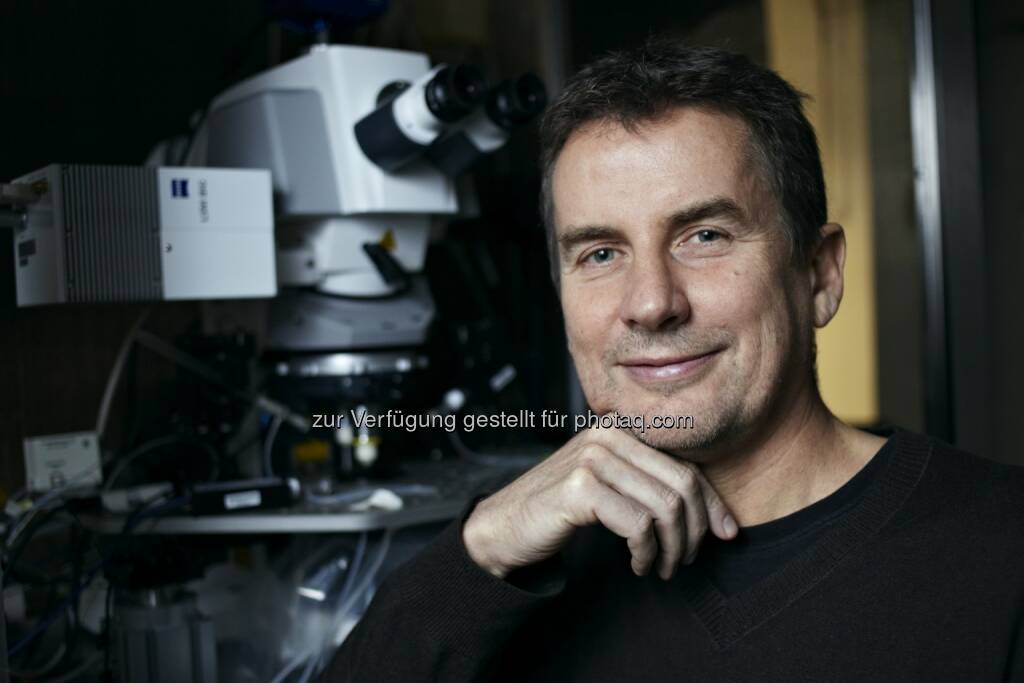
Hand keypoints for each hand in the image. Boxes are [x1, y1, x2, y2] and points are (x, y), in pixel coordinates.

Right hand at [462, 427, 737, 580]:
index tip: (727, 535)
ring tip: (659, 567)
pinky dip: (646, 552)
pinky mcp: (580, 488)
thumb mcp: (612, 488)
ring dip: (671, 548)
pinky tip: (637, 564)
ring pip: (664, 507)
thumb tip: (719, 519)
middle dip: (693, 532)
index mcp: (620, 430)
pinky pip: (638, 525)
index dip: (712, 504)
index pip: (685, 465)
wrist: (503, 528)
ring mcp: (592, 458)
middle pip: (681, 486)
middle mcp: (607, 435)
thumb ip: (652, 488)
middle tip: (682, 562)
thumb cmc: (560, 510)